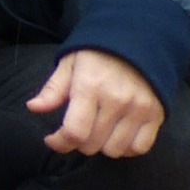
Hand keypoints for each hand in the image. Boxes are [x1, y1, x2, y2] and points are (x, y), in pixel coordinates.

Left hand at [29, 49, 168, 156]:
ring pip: (115, 150)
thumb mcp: (69, 64)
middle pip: (92, 144)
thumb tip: (33, 107)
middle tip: (76, 132)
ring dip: (101, 146)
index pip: (74, 131)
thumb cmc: (96, 53)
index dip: (59, 143)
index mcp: (89, 86)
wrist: (137, 39)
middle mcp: (116, 100)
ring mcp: (138, 109)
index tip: (52, 140)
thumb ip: (53, 89)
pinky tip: (117, 136)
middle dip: (77, 143)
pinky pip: (140, 147)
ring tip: (96, 133)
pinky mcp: (156, 114)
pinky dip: (126, 148)